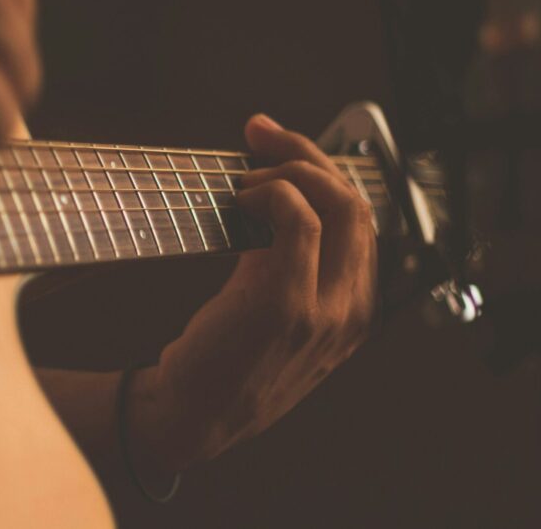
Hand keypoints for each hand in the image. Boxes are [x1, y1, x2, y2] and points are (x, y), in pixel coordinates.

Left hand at [128, 114, 376, 479]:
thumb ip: (291, 264)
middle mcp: (352, 310)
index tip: (279, 145)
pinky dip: (271, 194)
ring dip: (288, 171)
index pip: (362, 220)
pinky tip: (241, 201)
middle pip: (357, 203)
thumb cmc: (224, 361)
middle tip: (262, 136)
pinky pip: (297, 221)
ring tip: (245, 178)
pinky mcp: (285, 303)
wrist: (191, 417)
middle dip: (310, 154)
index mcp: (355, 311)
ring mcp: (325, 309)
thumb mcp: (277, 316)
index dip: (324, 171)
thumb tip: (275, 194)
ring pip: (336, 204)